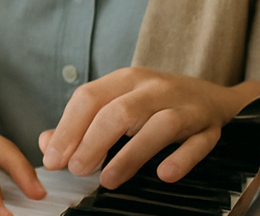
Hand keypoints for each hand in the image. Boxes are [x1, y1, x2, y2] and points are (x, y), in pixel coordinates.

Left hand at [38, 67, 259, 189]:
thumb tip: (47, 144)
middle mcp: (153, 88)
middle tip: (76, 170)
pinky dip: (181, 159)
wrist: (212, 95)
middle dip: (93, 142)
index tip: (53, 158)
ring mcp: (184, 106)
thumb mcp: (117, 102)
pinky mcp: (209, 127)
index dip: (67, 129)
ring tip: (108, 180)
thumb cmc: (153, 102)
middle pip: (119, 111)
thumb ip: (81, 123)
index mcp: (125, 79)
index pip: (89, 98)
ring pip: (159, 126)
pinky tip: (163, 174)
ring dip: (131, 155)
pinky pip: (198, 143)